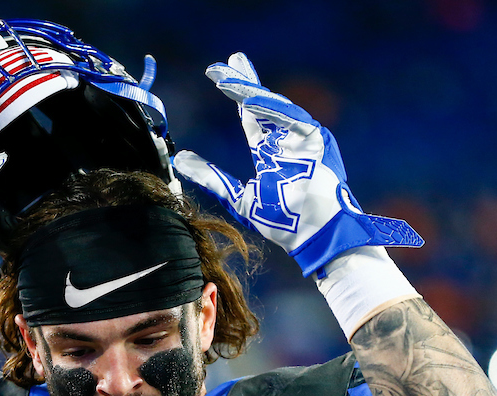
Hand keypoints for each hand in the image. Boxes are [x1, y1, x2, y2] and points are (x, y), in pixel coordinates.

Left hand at [172, 53, 421, 275]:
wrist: (312, 234)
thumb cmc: (283, 220)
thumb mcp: (238, 197)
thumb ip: (211, 177)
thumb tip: (180, 159)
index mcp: (271, 152)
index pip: (252, 117)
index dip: (238, 94)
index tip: (220, 73)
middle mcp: (287, 140)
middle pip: (263, 103)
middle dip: (245, 82)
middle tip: (227, 60)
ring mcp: (302, 138)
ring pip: (274, 107)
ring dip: (251, 91)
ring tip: (228, 76)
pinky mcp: (317, 140)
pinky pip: (293, 118)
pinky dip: (272, 109)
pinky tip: (251, 99)